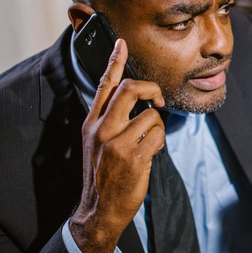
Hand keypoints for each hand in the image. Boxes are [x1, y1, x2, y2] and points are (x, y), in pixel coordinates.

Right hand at [70, 39, 164, 252]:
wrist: (99, 209)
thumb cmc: (102, 174)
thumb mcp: (96, 143)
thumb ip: (109, 120)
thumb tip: (134, 99)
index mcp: (91, 122)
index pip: (104, 85)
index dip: (114, 62)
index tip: (121, 43)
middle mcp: (102, 128)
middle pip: (130, 89)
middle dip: (150, 88)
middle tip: (158, 98)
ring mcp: (118, 143)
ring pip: (152, 115)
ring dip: (157, 127)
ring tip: (149, 142)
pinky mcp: (134, 156)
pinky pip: (159, 135)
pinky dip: (160, 142)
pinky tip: (151, 153)